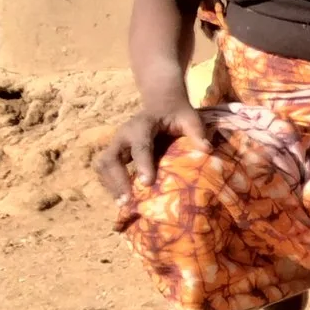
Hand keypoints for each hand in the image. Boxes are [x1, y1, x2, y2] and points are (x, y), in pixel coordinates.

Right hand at [92, 104, 208, 198]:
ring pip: (103, 165)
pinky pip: (105, 170)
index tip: (147, 183)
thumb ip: (197, 132)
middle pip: (111, 158)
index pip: (140, 145)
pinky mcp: (115, 153)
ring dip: (111, 185)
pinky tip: (122, 200)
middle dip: (117, 180)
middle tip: (127, 201)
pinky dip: (111, 185)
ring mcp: (117, 144)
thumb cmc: (177, 114)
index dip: (142, 164)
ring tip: (123, 204)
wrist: (161, 105)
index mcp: (142, 124)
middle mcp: (124, 134)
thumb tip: (206, 149)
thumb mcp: (190, 118)